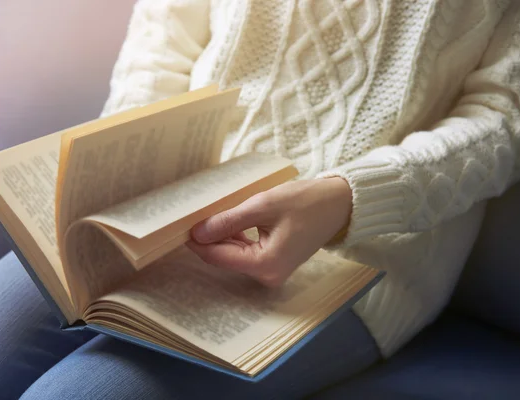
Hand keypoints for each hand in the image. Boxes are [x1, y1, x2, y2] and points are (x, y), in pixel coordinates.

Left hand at [187, 177, 351, 286]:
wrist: (339, 204)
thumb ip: (228, 220)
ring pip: (234, 254)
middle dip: (208, 237)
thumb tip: (196, 232)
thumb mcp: (263, 206)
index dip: (197, 240)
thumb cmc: (305, 202)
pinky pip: (247, 252)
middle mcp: (267, 275)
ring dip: (221, 236)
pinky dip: (236, 237)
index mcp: (265, 265)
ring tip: (210, 213)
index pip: (217, 256)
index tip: (180, 223)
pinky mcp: (275, 263)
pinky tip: (229, 220)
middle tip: (192, 214)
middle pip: (224, 257)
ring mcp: (272, 271)